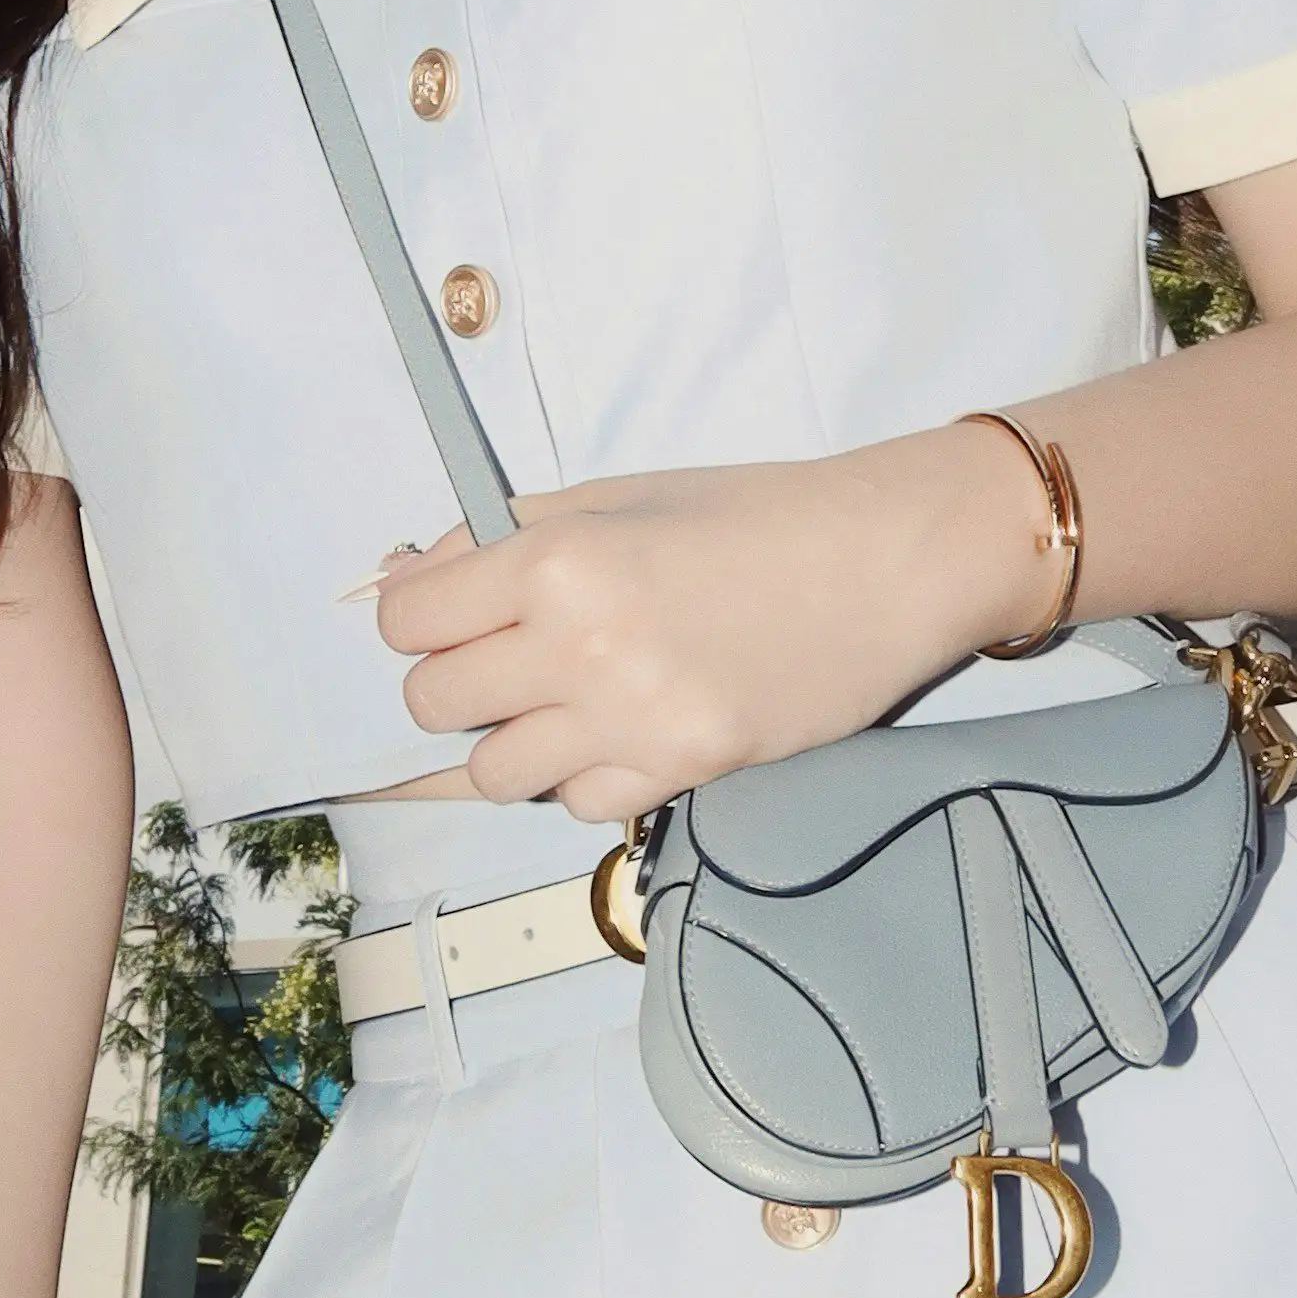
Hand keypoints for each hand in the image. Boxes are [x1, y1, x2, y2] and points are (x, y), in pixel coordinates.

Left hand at [369, 429, 1048, 820]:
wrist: (887, 561)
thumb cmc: (760, 515)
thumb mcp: (622, 494)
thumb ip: (512, 535)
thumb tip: (414, 579)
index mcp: (558, 560)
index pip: (409, 621)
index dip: (416, 619)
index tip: (442, 617)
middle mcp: (579, 646)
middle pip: (434, 703)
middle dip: (454, 683)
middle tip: (502, 661)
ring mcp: (628, 721)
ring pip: (493, 773)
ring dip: (509, 741)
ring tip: (555, 706)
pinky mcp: (679, 772)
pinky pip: (574, 803)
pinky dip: (581, 775)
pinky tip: (618, 732)